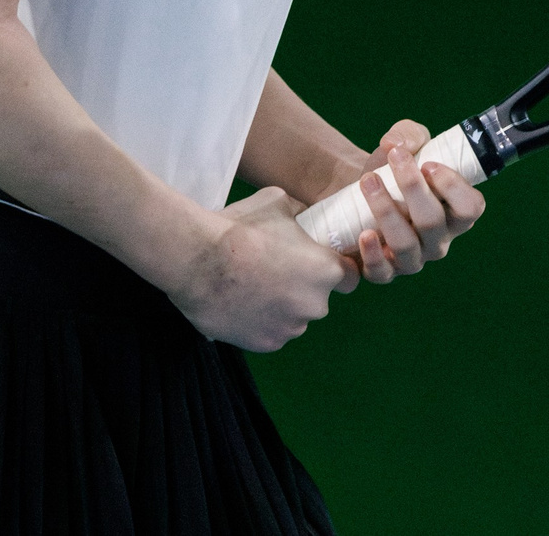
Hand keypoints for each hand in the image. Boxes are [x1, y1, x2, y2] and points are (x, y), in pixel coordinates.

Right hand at [167, 187, 356, 350]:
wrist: (197, 260)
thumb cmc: (239, 228)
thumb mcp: (277, 203)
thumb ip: (298, 214)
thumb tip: (302, 215)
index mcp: (325, 271)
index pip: (350, 278)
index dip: (338, 271)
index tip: (320, 265)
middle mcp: (314, 305)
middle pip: (317, 299)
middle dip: (303, 288)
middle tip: (274, 271)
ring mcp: (290, 328)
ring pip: (293, 318)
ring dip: (281, 307)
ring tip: (251, 287)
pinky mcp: (265, 344)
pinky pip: (271, 333)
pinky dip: (260, 323)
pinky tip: (240, 303)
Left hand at [343, 119, 486, 284]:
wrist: (359, 195)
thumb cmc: (393, 170)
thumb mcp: (405, 144)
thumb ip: (408, 134)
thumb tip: (394, 144)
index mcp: (455, 213)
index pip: (470, 208)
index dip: (453, 186)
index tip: (428, 164)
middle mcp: (438, 241)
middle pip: (433, 222)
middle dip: (412, 187)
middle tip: (393, 158)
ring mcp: (413, 259)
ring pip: (406, 245)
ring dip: (386, 211)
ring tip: (368, 181)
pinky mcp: (384, 271)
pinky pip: (382, 273)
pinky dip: (373, 256)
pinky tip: (364, 235)